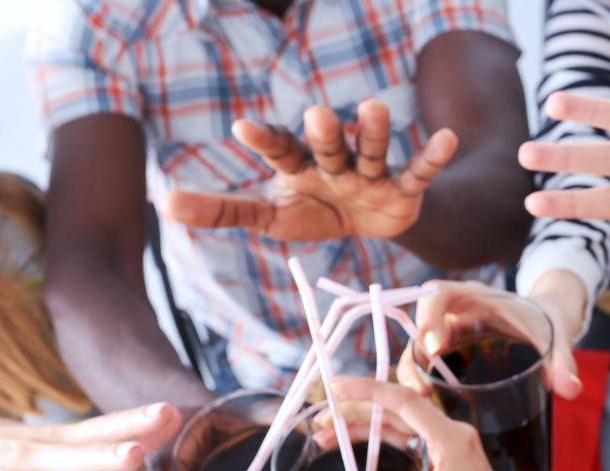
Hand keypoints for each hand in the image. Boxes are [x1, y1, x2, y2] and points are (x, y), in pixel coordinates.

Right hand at [0, 402, 180, 470]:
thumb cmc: (20, 447)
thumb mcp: (66, 439)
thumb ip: (118, 433)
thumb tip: (175, 415)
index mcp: (60, 443)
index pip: (102, 429)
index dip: (135, 423)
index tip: (170, 413)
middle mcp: (35, 458)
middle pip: (74, 457)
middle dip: (104, 456)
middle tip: (137, 454)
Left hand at [163, 99, 458, 241]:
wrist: (373, 223)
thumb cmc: (314, 211)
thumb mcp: (268, 215)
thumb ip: (222, 209)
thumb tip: (163, 203)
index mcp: (301, 168)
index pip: (280, 150)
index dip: (265, 140)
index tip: (242, 126)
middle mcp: (335, 163)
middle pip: (328, 146)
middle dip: (324, 133)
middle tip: (317, 114)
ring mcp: (371, 174)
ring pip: (372, 151)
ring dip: (374, 131)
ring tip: (375, 107)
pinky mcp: (404, 190)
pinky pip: (418, 172)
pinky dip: (431, 157)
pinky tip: (445, 138)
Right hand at [313, 377, 526, 470]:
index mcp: (451, 443)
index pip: (402, 401)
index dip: (365, 391)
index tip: (333, 388)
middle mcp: (453, 436)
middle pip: (397, 409)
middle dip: (355, 411)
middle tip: (319, 423)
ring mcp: (453, 446)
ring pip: (402, 424)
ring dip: (366, 427)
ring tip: (327, 438)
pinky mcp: (452, 460)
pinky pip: (412, 439)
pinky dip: (383, 440)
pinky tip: (358, 453)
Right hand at [394, 280, 582, 399]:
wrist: (546, 322)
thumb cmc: (547, 321)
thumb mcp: (556, 336)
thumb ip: (563, 360)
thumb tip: (570, 388)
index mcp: (475, 297)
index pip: (439, 295)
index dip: (429, 317)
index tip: (435, 347)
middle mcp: (454, 314)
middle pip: (417, 327)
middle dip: (414, 358)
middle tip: (423, 390)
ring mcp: (447, 335)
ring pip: (417, 351)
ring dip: (412, 377)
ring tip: (423, 404)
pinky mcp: (448, 357)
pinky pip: (425, 368)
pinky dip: (420, 386)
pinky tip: (427, 410)